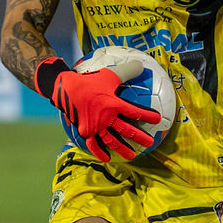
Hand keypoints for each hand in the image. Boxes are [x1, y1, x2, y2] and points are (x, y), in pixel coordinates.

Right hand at [34, 57, 160, 161]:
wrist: (65, 87)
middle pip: (127, 130)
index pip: (135, 112)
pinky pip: (94, 145)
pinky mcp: (85, 131)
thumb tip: (141, 65)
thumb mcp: (110, 73)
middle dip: (140, 137)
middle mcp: (106, 118)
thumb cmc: (89, 80)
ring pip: (112, 141)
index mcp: (114, 104)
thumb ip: (127, 70)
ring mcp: (95, 126)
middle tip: (150, 143)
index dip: (148, 116)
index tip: (158, 120)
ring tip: (132, 155)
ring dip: (123, 149)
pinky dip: (100, 152)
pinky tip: (106, 158)